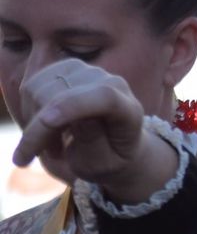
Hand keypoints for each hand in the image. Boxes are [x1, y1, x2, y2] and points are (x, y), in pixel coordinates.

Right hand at [12, 60, 169, 196]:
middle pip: (61, 96)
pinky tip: (47, 129)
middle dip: (39, 129)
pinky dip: (30, 111)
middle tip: (42, 156)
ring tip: (53, 146)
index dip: (73, 105)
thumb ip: (94, 145)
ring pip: (40, 91)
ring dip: (35, 123)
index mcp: (129, 110)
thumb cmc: (107, 159)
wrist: (110, 145)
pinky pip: (31, 88)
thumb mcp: (102, 164)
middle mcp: (111, 83)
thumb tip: (81, 120)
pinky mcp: (64, 69)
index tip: (45, 121)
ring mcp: (87, 72)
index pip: (105, 97)